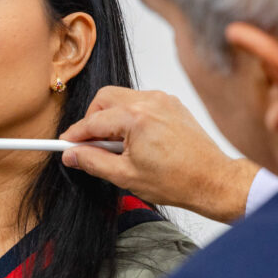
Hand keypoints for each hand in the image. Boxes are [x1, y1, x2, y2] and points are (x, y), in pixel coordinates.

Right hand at [60, 87, 257, 222]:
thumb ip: (93, 162)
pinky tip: (136, 140)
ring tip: (118, 147)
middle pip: (104, 99)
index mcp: (136, 117)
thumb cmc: (177, 180)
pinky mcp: (172, 104)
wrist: (212, 180)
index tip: (64, 144)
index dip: (75, 135)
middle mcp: (150, 101)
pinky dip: (131, 116)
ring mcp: (163, 100)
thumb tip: (72, 154)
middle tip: (91, 145)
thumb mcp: (125, 176)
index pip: (93, 121)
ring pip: (122, 98)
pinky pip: (141, 102)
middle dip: (92, 120)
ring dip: (112, 118)